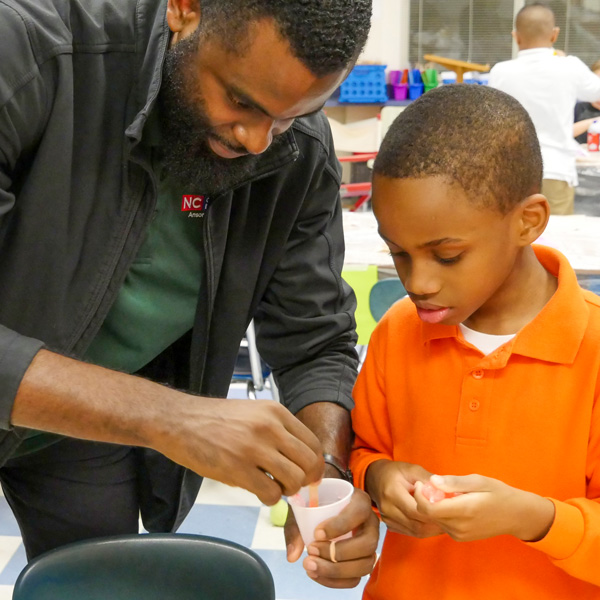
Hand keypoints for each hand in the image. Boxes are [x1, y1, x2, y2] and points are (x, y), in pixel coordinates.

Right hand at [162, 397, 324, 505]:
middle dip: (305, 480)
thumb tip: (297, 458)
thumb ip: (276, 430)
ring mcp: (254, 448)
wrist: (178, 420)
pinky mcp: (237, 469)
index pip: (312, 443)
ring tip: (273, 487)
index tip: (309, 474)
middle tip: (292, 484)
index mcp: (275, 412)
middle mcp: (269, 427)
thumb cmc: (214, 418)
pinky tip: (259, 491)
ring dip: (287, 490)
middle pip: (308, 463)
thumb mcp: (253, 412)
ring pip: (294, 480)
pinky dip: (269, 498)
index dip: (315, 464)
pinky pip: (270, 493)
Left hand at [285, 488, 378, 588]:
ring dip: (336, 571)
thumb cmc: (315, 504)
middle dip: (338, 553)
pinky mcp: (362, 562)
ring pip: (364, 565)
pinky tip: (316, 574)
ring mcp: (369, 545)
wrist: (320, 508)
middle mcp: (370, 524)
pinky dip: (335, 581)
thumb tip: (293, 556)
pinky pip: (355, 578)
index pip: (359, 512)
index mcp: (360, 502)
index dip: (340, 525)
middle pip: (367, 544)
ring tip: (311, 565)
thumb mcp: (302, 508)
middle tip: (311, 550)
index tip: (316, 533)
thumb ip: (296, 528)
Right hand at [364, 459, 444, 537]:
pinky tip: (434, 524)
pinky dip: (425, 530)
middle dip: (436, 523)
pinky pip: (411, 533)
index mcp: (392, 493)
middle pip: (417, 524)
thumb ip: (427, 478)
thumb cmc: (395, 472)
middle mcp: (388, 509)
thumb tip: (445, 489)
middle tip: (452, 519)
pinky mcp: (390, 525)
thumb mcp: (411, 469)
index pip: (416, 510)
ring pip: (416, 531)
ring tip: (446, 522)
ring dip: (432, 529)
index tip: (448, 508)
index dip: (434, 512)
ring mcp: (387, 519)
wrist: (375, 478)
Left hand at [413, 474, 554, 541]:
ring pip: (434, 520)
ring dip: (432, 506)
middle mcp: (459, 527)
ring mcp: (460, 535)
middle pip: (428, 515)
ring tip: (444, 493)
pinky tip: (451, 503)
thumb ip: (454, 482)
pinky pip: (442, 525)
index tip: (422, 483)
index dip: (419, 495)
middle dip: (424, 499)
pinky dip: (441, 514)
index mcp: (463, 511)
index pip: (428, 508)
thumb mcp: (478, 481)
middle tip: (431, 485)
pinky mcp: (461, 538)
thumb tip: (432, 480)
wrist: (517, 516)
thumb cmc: (498, 493)